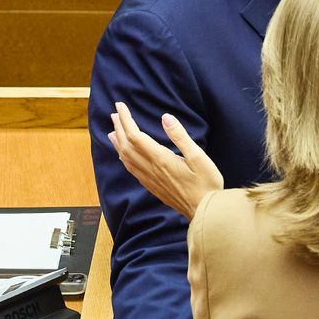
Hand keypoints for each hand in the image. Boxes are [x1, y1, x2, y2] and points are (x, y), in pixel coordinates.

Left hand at [107, 102, 223, 220]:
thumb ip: (180, 136)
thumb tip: (165, 117)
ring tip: (112, 131)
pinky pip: (131, 169)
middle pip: (127, 146)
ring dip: (118, 143)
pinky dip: (124, 158)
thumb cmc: (206, 184)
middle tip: (114, 113)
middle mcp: (151, 169)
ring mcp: (150, 179)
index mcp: (160, 159)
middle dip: (119, 127)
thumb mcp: (198, 157)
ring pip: (126, 159)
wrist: (204, 212)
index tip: (120, 106)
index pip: (135, 135)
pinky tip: (124, 156)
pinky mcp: (152, 187)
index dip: (125, 119)